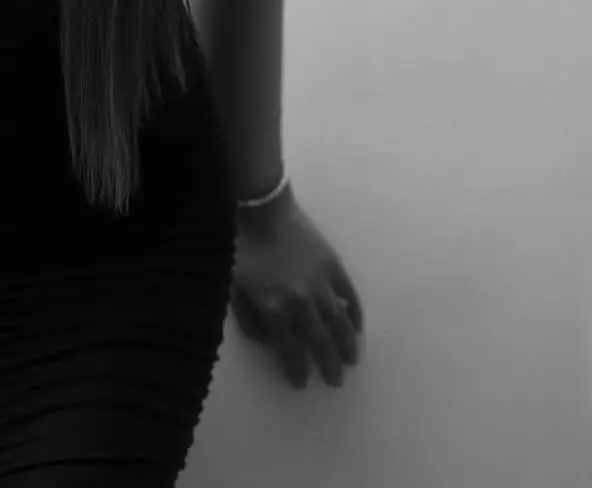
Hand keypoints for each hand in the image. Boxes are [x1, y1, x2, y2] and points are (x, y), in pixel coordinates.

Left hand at [228, 183, 363, 389]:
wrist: (261, 208)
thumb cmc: (242, 246)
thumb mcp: (233, 286)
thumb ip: (248, 318)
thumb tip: (266, 341)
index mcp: (274, 309)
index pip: (289, 350)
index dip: (296, 369)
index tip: (302, 383)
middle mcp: (301, 302)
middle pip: (319, 342)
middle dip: (328, 365)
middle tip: (335, 381)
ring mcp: (320, 284)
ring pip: (339, 323)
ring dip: (347, 344)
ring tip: (352, 360)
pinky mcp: (333, 265)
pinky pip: (349, 295)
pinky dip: (355, 312)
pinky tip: (357, 326)